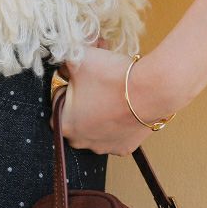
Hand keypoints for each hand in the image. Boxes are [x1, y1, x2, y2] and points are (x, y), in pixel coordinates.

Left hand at [50, 38, 177, 155]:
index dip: (67, 83)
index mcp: (65, 123)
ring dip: (98, 109)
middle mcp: (82, 141)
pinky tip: (122, 104)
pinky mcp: (124, 147)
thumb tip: (64, 67)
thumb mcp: (78, 59)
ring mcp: (104, 147)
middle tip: (94, 78)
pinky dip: (116, 120)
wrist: (149, 90)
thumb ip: (63, 63)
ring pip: (94, 124)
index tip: (79, 74)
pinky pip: (113, 132)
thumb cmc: (109, 76)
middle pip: (75, 114)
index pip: (57, 100)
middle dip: (82, 96)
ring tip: (110, 89)